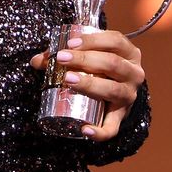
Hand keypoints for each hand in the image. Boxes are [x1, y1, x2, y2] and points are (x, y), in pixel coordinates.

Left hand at [30, 29, 144, 140]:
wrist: (119, 93)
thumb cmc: (102, 69)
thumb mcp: (92, 56)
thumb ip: (66, 55)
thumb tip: (37, 60)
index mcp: (130, 53)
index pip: (115, 41)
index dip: (93, 40)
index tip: (69, 44)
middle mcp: (134, 74)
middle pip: (112, 63)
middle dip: (85, 59)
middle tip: (61, 59)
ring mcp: (129, 96)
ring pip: (113, 90)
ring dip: (90, 84)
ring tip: (68, 79)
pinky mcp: (121, 117)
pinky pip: (112, 127)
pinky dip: (99, 131)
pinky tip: (85, 129)